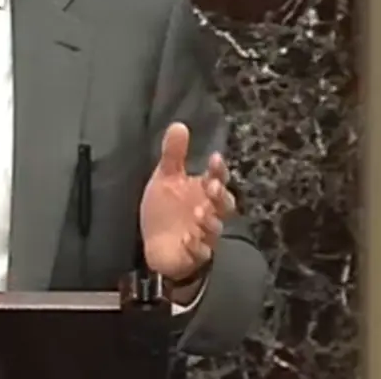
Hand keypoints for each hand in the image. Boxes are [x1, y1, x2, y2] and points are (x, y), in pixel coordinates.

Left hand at [139, 122, 235, 281]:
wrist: (156, 245)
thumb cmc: (166, 209)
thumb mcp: (166, 178)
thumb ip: (173, 154)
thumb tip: (179, 125)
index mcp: (203, 191)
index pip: (217, 178)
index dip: (218, 170)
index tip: (215, 159)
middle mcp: (209, 212)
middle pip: (224, 203)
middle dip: (220, 195)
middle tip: (211, 186)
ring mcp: (204, 234)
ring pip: (214, 228)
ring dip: (209, 220)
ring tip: (200, 212)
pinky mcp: (194, 254)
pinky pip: (199, 252)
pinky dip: (195, 246)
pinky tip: (188, 238)